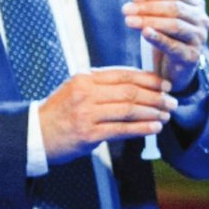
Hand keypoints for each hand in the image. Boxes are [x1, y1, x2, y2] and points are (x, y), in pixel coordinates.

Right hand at [39, 68, 176, 162]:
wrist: (36, 134)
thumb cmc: (61, 111)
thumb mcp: (77, 88)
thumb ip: (102, 83)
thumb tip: (137, 82)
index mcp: (86, 78)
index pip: (124, 74)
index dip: (149, 79)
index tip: (165, 84)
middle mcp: (86, 93)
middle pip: (130, 91)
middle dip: (156, 96)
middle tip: (172, 101)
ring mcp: (86, 113)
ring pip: (128, 110)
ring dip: (152, 112)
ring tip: (166, 115)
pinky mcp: (88, 134)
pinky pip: (122, 129)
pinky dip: (142, 128)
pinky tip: (155, 128)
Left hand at [124, 0, 208, 91]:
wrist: (175, 68)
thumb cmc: (171, 33)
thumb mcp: (173, 5)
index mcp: (196, 5)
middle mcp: (202, 21)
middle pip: (175, 8)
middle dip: (148, 7)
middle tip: (126, 9)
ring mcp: (199, 40)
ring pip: (175, 26)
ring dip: (150, 21)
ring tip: (129, 21)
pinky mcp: (191, 58)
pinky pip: (175, 47)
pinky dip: (159, 39)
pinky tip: (145, 33)